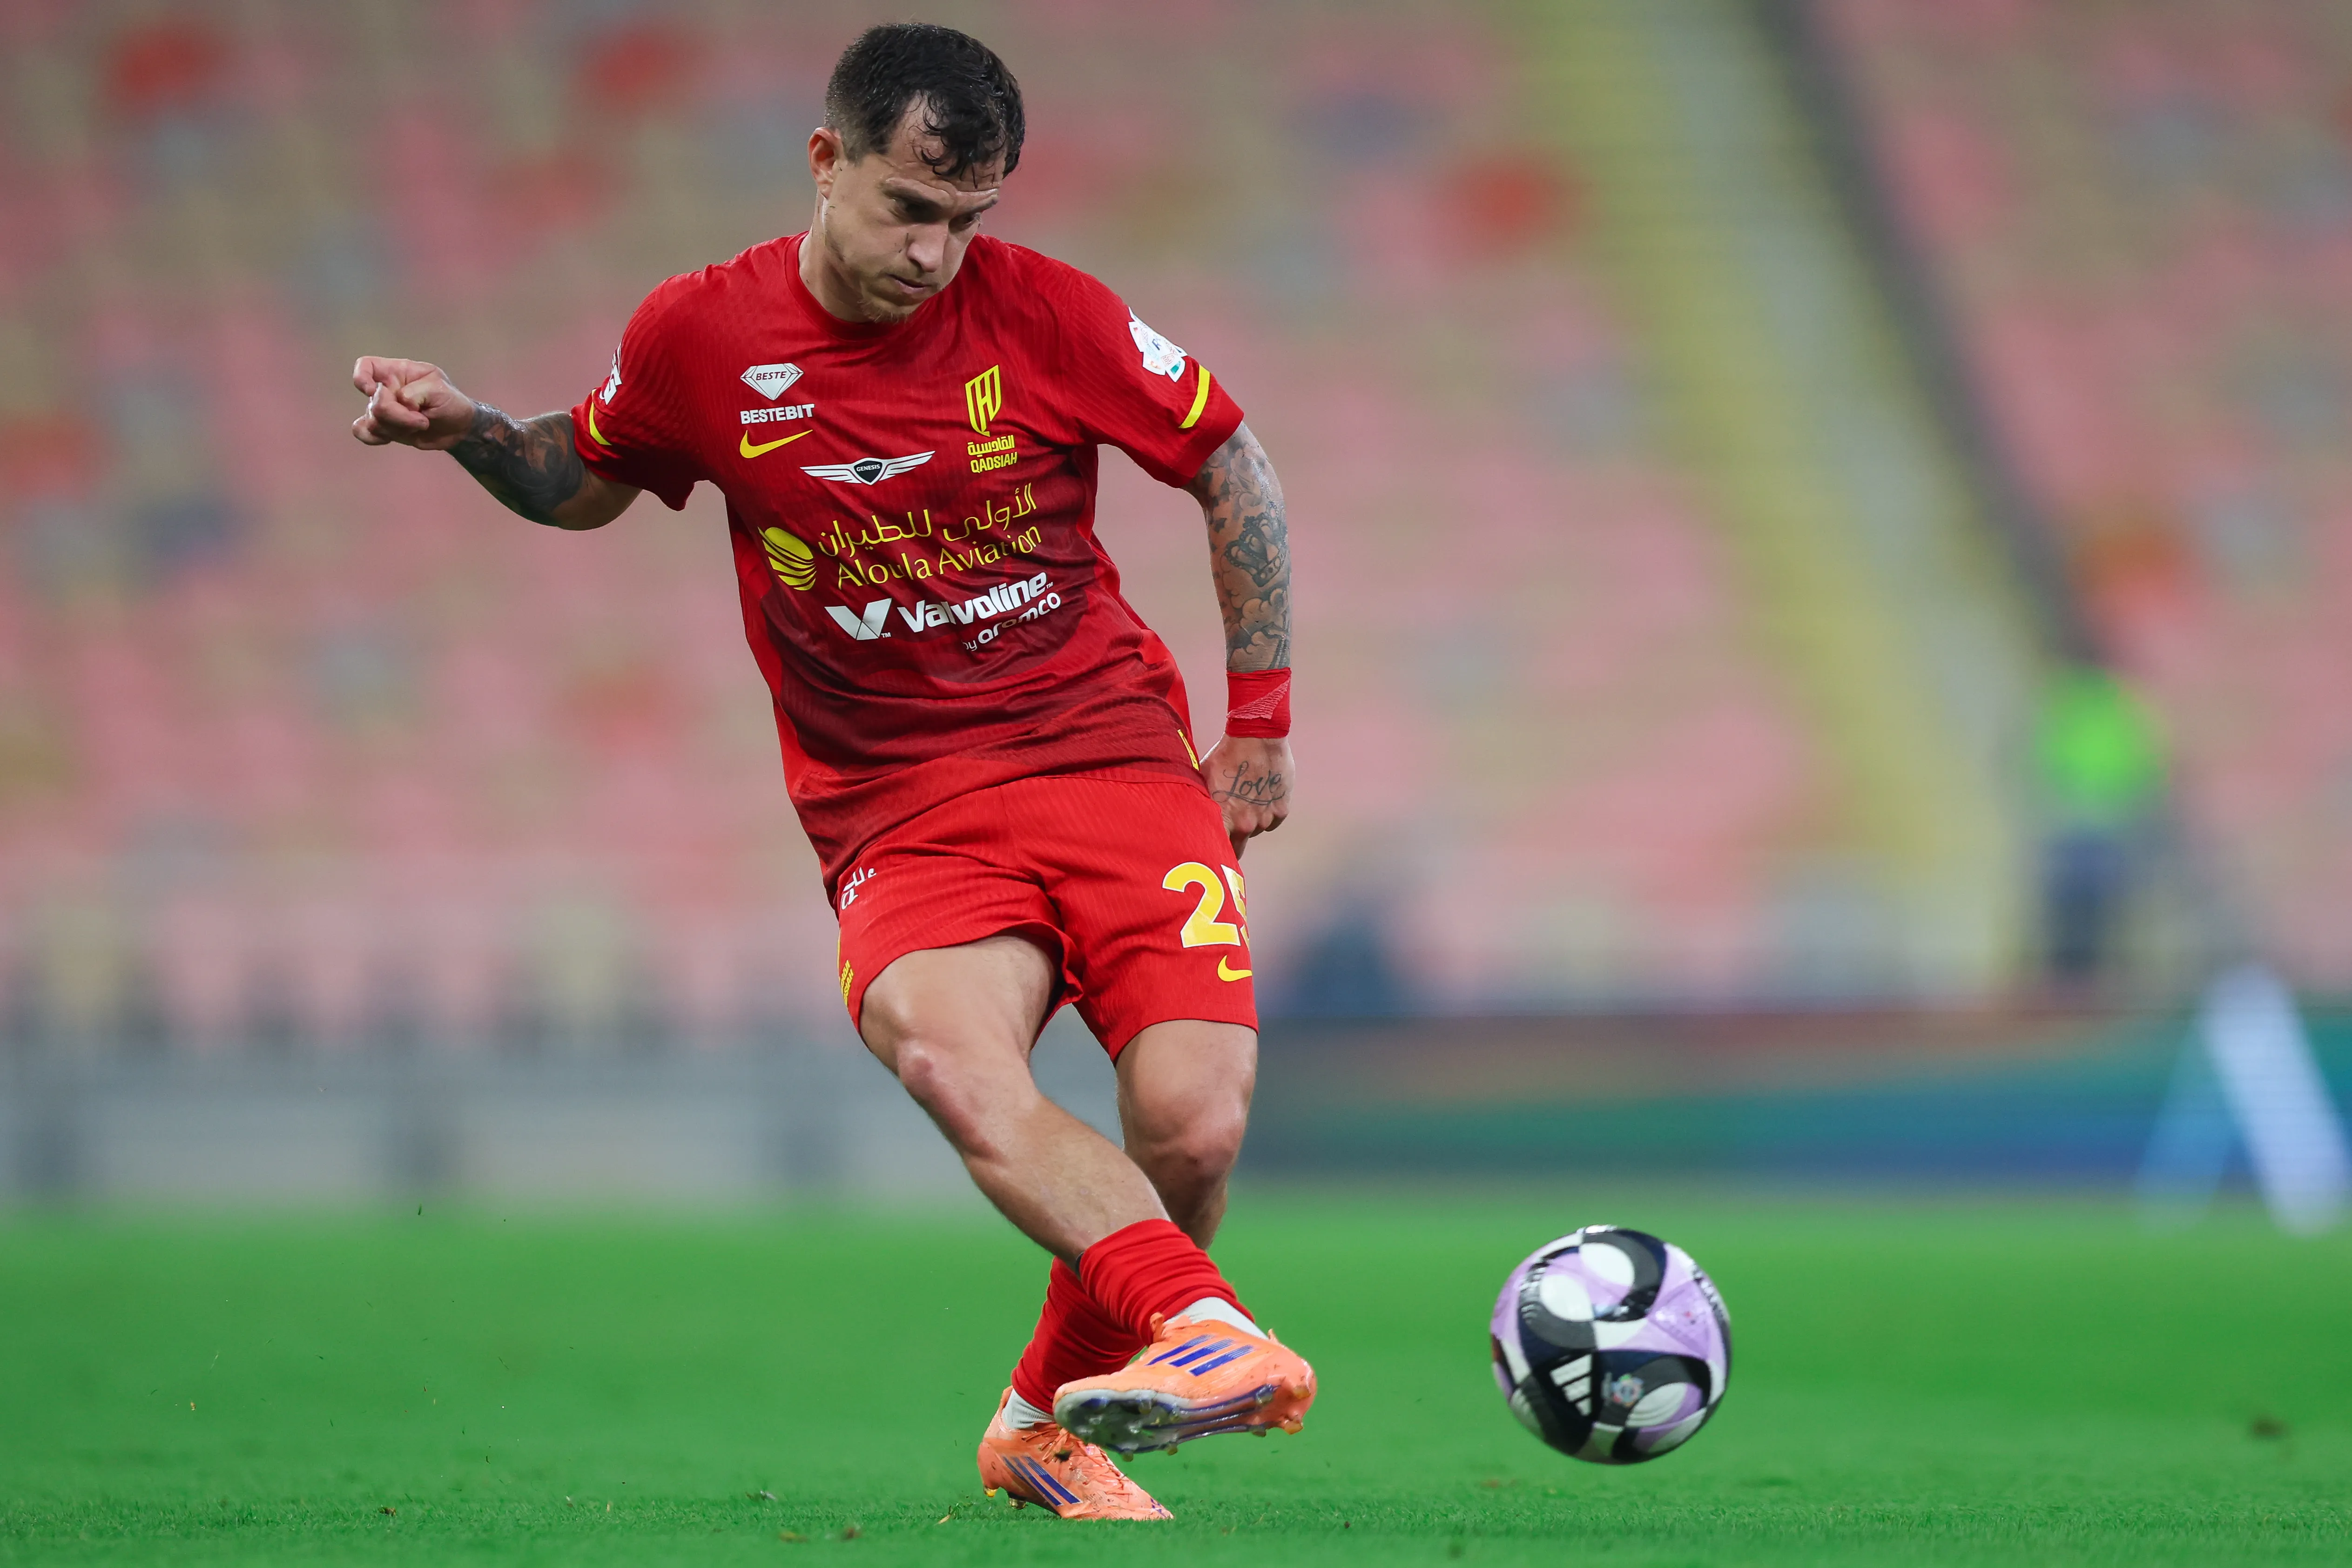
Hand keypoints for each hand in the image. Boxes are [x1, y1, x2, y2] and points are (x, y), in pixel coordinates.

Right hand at [351, 356, 476, 450]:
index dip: (362, 377)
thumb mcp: (440, 389)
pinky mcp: (385, 428)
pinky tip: (393, 437)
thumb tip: (400, 402)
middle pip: (374, 404)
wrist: (458, 427)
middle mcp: (386, 389)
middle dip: (399, 416)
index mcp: (396, 372)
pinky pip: (364, 433)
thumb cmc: (450, 401)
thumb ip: (417, 392)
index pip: (365, 366)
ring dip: (399, 428)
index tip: (374, 390)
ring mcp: (384, 410)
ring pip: (374, 422)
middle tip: (422, 419)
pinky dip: (374, 437)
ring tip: (421, 424)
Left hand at [1201, 735, 1291, 857]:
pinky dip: (1267, 812)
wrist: (1257, 736)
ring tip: (1245, 799)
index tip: (1211, 853)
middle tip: (1228, 827)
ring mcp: (1266, 817)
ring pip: (1256, 830)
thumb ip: (1201, 801)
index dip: (1214, 852)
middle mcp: (1246, 824)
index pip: (1217, 850)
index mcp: (1223, 818)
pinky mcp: (1282, 809)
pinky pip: (1273, 820)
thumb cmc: (1226, 754)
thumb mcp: (1203, 777)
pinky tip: (1260, 795)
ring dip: (1251, 821)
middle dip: (1232, 841)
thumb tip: (1188, 815)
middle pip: (1238, 847)